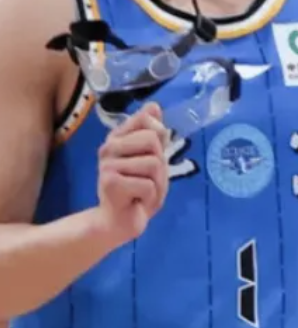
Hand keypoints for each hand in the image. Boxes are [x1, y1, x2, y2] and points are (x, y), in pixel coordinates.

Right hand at [95, 103, 169, 245]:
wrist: (120, 221)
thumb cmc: (138, 188)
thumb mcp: (153, 157)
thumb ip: (153, 132)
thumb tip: (154, 105)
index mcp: (118, 137)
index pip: (147, 118)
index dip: (159, 136)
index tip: (151, 154)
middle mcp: (109, 147)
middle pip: (153, 139)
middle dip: (160, 163)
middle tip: (148, 178)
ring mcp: (107, 164)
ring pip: (153, 163)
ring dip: (157, 183)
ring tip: (142, 191)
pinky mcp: (109, 182)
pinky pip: (148, 184)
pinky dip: (150, 197)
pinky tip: (137, 201)